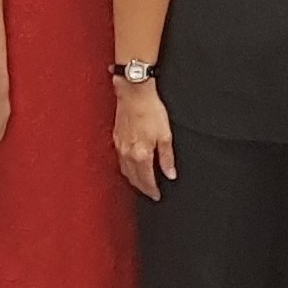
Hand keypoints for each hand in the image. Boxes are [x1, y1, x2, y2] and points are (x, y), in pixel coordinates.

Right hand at [111, 77, 174, 200]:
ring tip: (141, 182)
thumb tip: (170, 174)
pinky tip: (131, 165)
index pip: (146, 180)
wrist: (134, 92)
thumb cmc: (150, 109)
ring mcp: (120, 146)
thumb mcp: (165, 135)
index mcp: (141, 155)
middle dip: (142, 188)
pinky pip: (120, 160)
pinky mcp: (116, 138)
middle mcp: (128, 153)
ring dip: (133, 179)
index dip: (152, 190)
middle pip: (133, 178)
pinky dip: (126, 167)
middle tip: (150, 192)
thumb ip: (167, 157)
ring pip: (125, 170)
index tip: (157, 196)